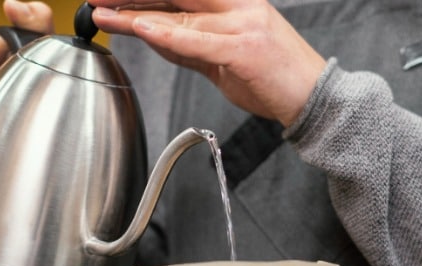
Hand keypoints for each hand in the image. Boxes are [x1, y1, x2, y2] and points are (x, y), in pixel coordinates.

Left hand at [91, 0, 326, 126]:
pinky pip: (199, 40)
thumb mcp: (224, 59)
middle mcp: (239, 6)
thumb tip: (152, 34)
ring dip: (137, 16)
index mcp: (235, 2)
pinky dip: (168, 35)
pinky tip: (143, 29)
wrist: (316, 99)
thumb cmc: (274, 80)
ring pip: (181, 16)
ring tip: (105, 16)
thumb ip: (189, 46)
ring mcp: (244, 25)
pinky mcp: (246, 49)